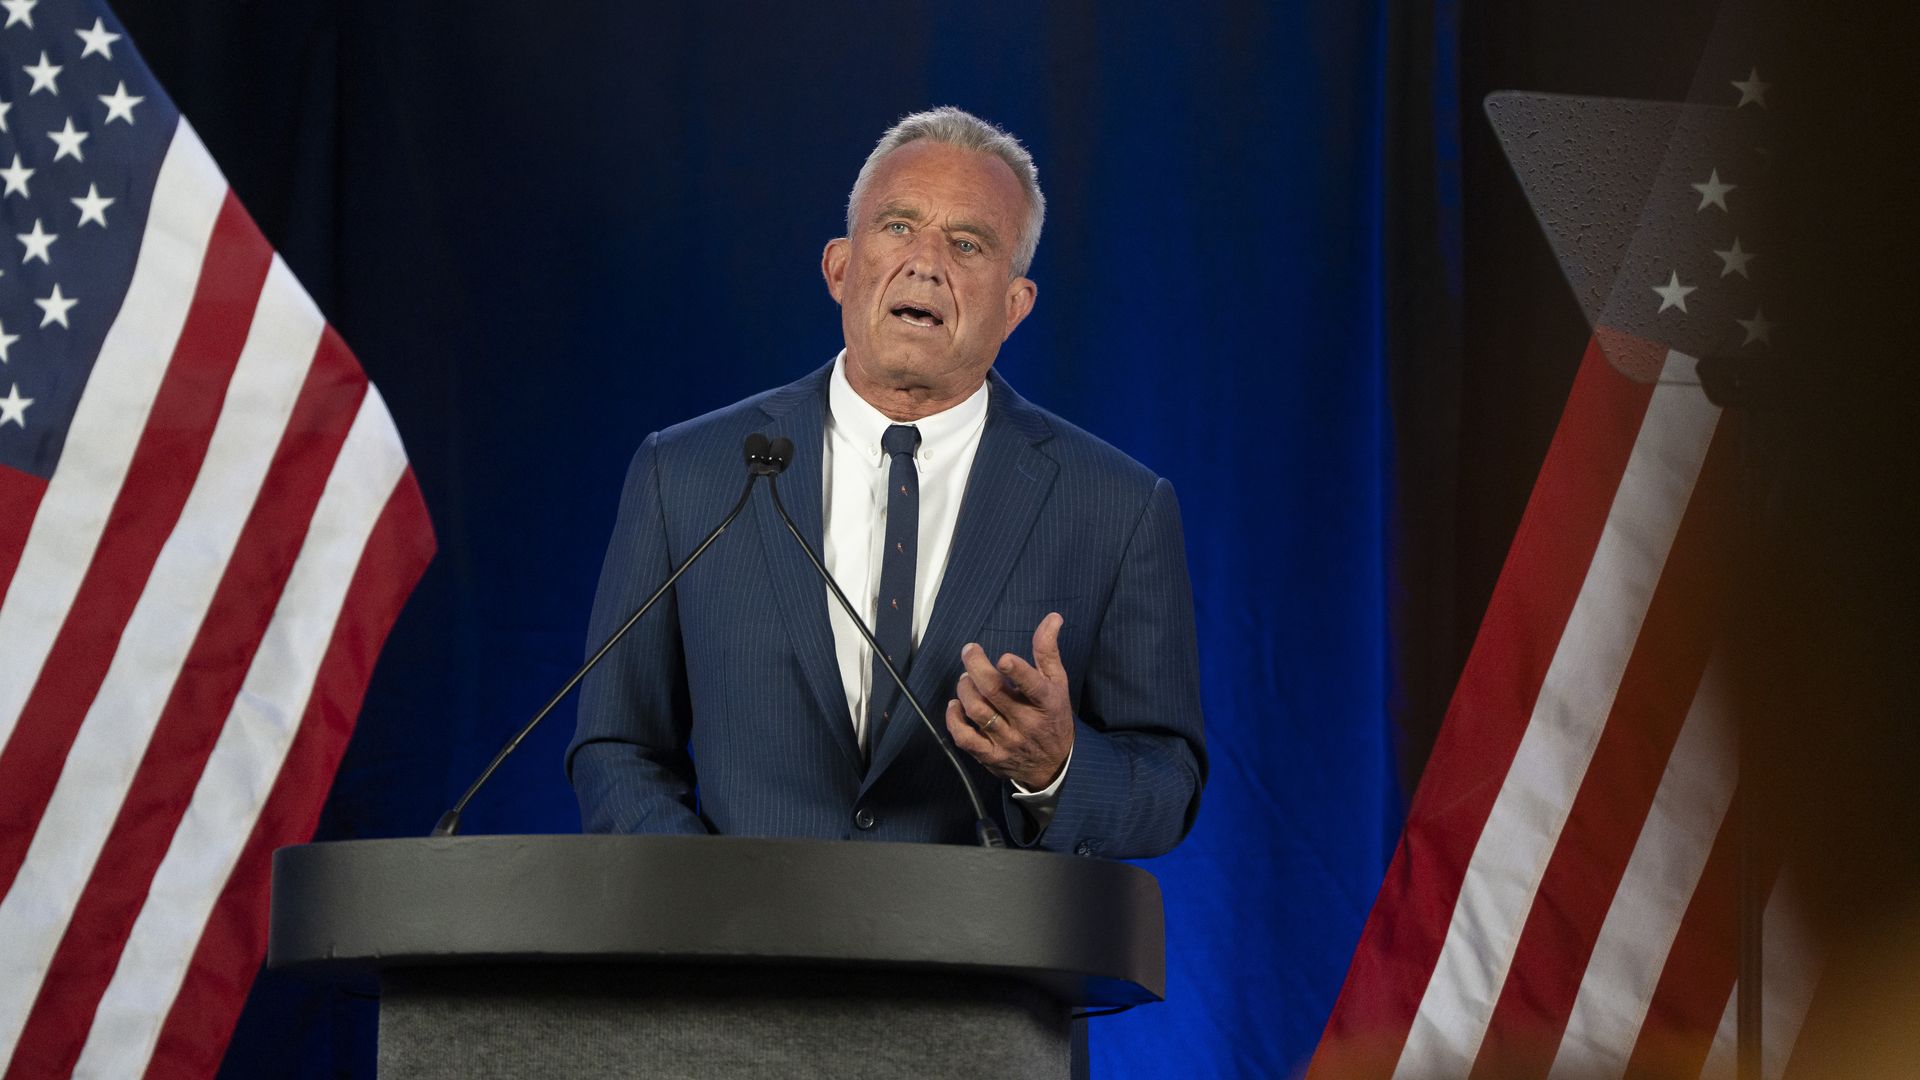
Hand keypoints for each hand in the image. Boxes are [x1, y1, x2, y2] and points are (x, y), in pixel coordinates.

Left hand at [945, 612, 1072, 789]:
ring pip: (977, 711)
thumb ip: (1048, 650)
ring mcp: (1007, 741)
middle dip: (976, 667)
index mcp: (1046, 702)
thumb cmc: (1054, 716)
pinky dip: (954, 720)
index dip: (1017, 671)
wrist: (1055, 765)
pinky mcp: (991, 756)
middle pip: (994, 692)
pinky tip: (955, 705)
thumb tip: (1052, 617)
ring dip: (965, 689)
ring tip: (966, 679)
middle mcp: (1027, 723)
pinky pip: (965, 738)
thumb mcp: (1058, 682)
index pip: (1032, 685)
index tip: (1003, 658)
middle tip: (969, 650)